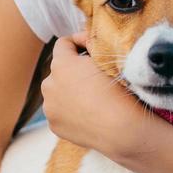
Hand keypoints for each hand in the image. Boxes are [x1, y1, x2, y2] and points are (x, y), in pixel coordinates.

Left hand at [40, 31, 145, 156]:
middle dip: (73, 70)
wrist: (123, 130)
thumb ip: (92, 46)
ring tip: (91, 99)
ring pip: (57, 92)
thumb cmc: (120, 92)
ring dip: (69, 92)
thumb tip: (84, 43)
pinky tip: (88, 115)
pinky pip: (60, 112)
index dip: (78, 43)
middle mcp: (49, 85)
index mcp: (61, 64)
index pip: (63, 44)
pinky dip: (70, 111)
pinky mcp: (54, 125)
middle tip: (94, 78)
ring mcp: (49, 107)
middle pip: (58, 70)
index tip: (92, 50)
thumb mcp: (108, 60)